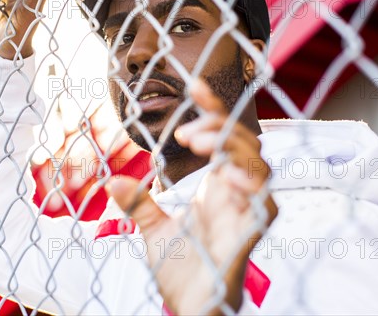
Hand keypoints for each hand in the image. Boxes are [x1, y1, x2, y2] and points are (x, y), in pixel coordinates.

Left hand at [109, 79, 276, 314]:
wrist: (190, 311)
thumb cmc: (181, 272)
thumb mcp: (154, 231)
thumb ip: (139, 205)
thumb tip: (112, 180)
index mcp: (218, 189)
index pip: (222, 140)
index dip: (213, 110)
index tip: (194, 85)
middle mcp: (237, 196)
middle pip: (245, 144)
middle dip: (219, 127)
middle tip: (185, 133)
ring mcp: (247, 213)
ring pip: (260, 166)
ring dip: (233, 147)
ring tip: (198, 142)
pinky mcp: (251, 235)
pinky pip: (265, 204)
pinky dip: (252, 186)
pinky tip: (229, 176)